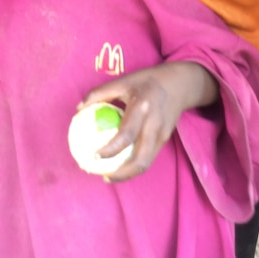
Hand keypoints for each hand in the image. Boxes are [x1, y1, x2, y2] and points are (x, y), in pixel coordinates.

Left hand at [79, 61, 216, 181]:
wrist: (180, 84)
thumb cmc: (147, 81)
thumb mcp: (123, 81)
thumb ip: (99, 93)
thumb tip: (78, 108)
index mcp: (142, 109)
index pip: (126, 135)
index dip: (111, 149)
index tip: (95, 156)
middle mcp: (154, 125)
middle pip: (141, 160)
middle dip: (122, 174)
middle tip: (103, 176)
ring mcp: (162, 135)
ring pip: (146, 163)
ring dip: (128, 174)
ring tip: (109, 176)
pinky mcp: (165, 139)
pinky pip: (149, 157)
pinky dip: (134, 165)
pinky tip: (121, 164)